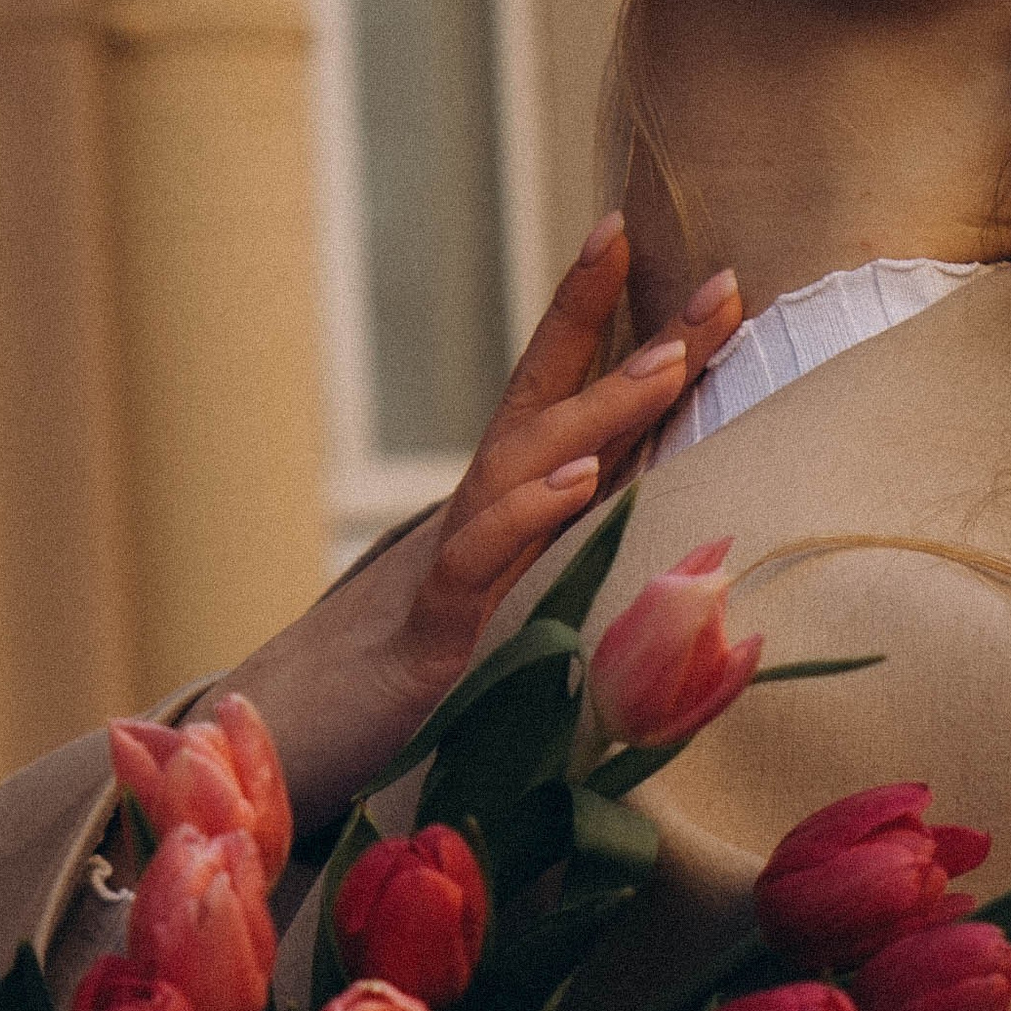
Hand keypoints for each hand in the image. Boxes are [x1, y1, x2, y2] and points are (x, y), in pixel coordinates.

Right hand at [215, 218, 739, 831]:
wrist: (286, 742)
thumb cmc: (411, 685)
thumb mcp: (511, 617)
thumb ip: (569, 572)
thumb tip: (670, 553)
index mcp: (505, 509)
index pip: (562, 399)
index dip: (612, 323)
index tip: (690, 268)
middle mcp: (478, 517)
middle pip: (556, 405)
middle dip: (637, 339)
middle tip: (723, 285)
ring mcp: (451, 565)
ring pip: (522, 462)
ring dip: (599, 409)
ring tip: (672, 362)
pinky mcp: (431, 631)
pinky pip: (476, 560)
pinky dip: (524, 515)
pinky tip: (577, 482)